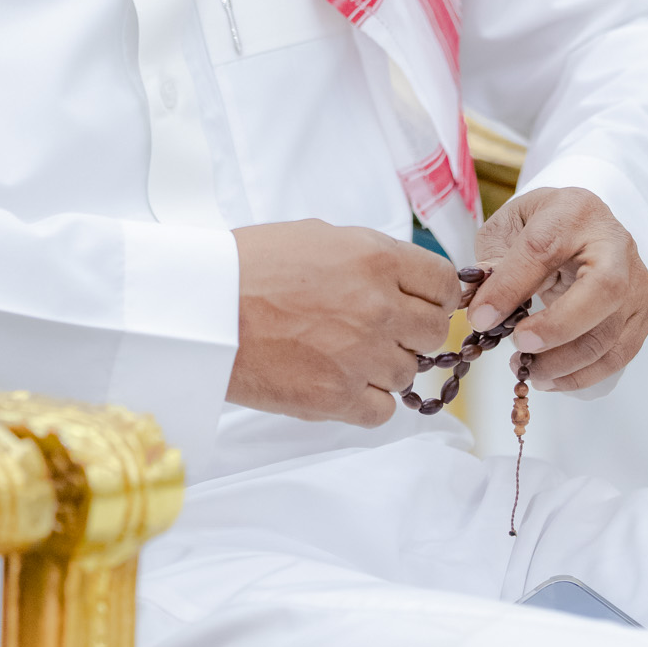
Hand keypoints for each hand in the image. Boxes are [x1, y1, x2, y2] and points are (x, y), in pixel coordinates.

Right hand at [228, 220, 459, 425]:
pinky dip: (366, 400)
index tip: (419, 302)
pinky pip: (383, 410)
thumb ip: (370, 257)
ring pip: (408, 372)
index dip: (433, 295)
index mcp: (376, 259)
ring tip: (342, 352)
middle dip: (411, 331)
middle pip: (433, 332)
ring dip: (383, 366)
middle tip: (377, 329)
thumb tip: (405, 280)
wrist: (203, 308)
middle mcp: (379, 308)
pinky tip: (339, 381)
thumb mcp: (319, 236)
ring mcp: (362, 356)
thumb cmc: (249, 267)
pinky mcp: (337, 397)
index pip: (445, 285)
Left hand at [470, 188, 647, 390]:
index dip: (509, 287)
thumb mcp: (507, 230)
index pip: (541, 250)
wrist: (582, 227)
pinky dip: (582, 375)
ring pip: (609, 333)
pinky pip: (618, 355)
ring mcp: (636, 281)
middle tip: (518, 345)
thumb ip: (493, 264)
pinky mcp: (643, 313)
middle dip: (556, 327)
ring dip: (563, 362)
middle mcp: (615, 245)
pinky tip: (550, 377)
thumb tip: (480, 308)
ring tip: (526, 368)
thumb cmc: (541, 227)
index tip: (481, 318)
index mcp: (573, 212)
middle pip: (601, 290)